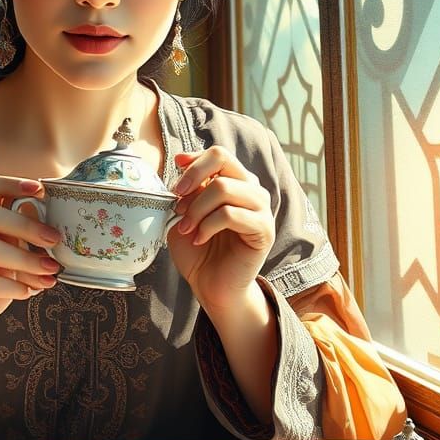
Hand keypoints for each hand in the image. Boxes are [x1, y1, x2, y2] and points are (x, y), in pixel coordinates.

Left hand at [166, 147, 274, 315]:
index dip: (194, 159)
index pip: (218, 154)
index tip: (176, 172)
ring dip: (197, 208)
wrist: (211, 285)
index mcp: (235, 181)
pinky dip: (208, 226)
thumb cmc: (197, 250)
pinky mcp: (263, 230)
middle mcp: (251, 189)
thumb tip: (180, 162)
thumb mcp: (185, 214)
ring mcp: (261, 208)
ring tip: (186, 228)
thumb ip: (188, 189)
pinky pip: (231, 214)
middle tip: (177, 201)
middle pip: (224, 159)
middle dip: (193, 177)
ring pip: (224, 188)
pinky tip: (199, 239)